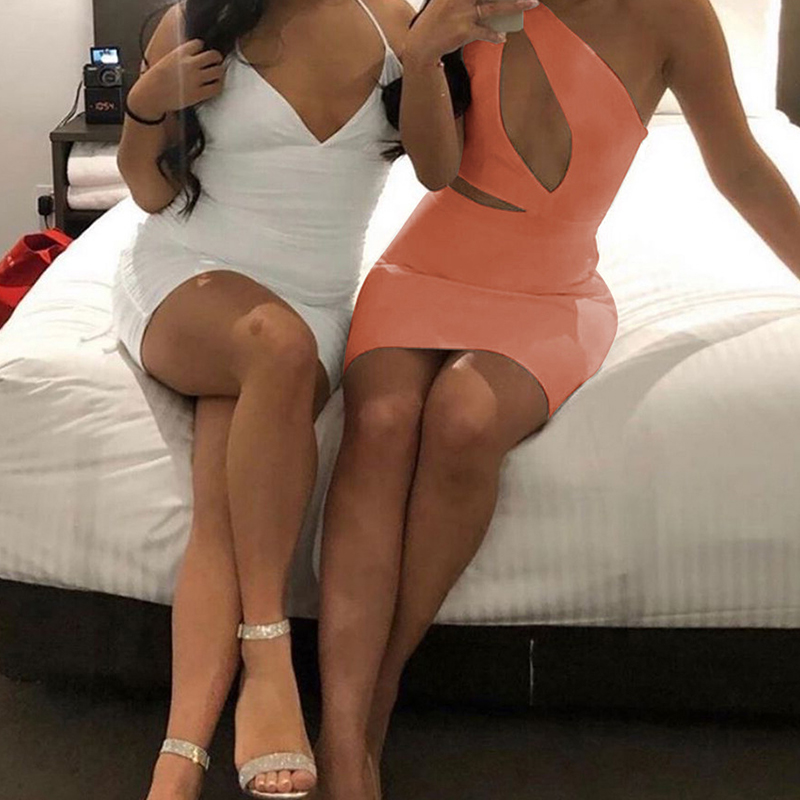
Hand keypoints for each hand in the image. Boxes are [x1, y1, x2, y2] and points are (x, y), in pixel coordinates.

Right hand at [127, 39, 224, 118]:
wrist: (150, 94)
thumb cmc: (156, 79)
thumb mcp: (167, 59)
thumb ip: (181, 55)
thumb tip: (195, 54)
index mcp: (180, 53)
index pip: (199, 44)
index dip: (203, 48)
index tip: (203, 52)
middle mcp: (189, 64)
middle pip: (213, 56)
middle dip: (216, 58)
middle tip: (217, 62)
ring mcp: (195, 79)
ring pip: (218, 71)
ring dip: (219, 71)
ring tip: (217, 74)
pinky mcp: (198, 94)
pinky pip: (216, 88)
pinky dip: (218, 85)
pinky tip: (215, 85)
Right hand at [403, 0, 538, 64]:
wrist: (421, 44)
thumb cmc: (437, 22)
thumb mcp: (447, 2)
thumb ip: (469, 1)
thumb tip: (495, 6)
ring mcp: (461, 12)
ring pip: (494, 7)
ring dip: (516, 5)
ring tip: (531, 2)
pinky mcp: (463, 30)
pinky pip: (485, 32)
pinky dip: (495, 35)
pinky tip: (502, 37)